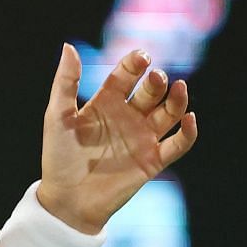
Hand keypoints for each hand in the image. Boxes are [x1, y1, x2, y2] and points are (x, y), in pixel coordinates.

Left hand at [36, 44, 198, 234]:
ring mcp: (143, 137)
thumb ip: (65, 83)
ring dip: (177, 100)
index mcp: (106, 101)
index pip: (126, 75)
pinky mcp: (154, 160)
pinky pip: (179, 143)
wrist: (67, 199)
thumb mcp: (57, 116)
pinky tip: (190, 119)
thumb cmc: (58, 157)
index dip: (135, 64)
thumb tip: (68, 46)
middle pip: (151, 91)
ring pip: (170, 112)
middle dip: (156, 82)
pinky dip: (188, 132)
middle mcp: (128, 116)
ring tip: (179, 89)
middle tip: (156, 78)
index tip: (141, 57)